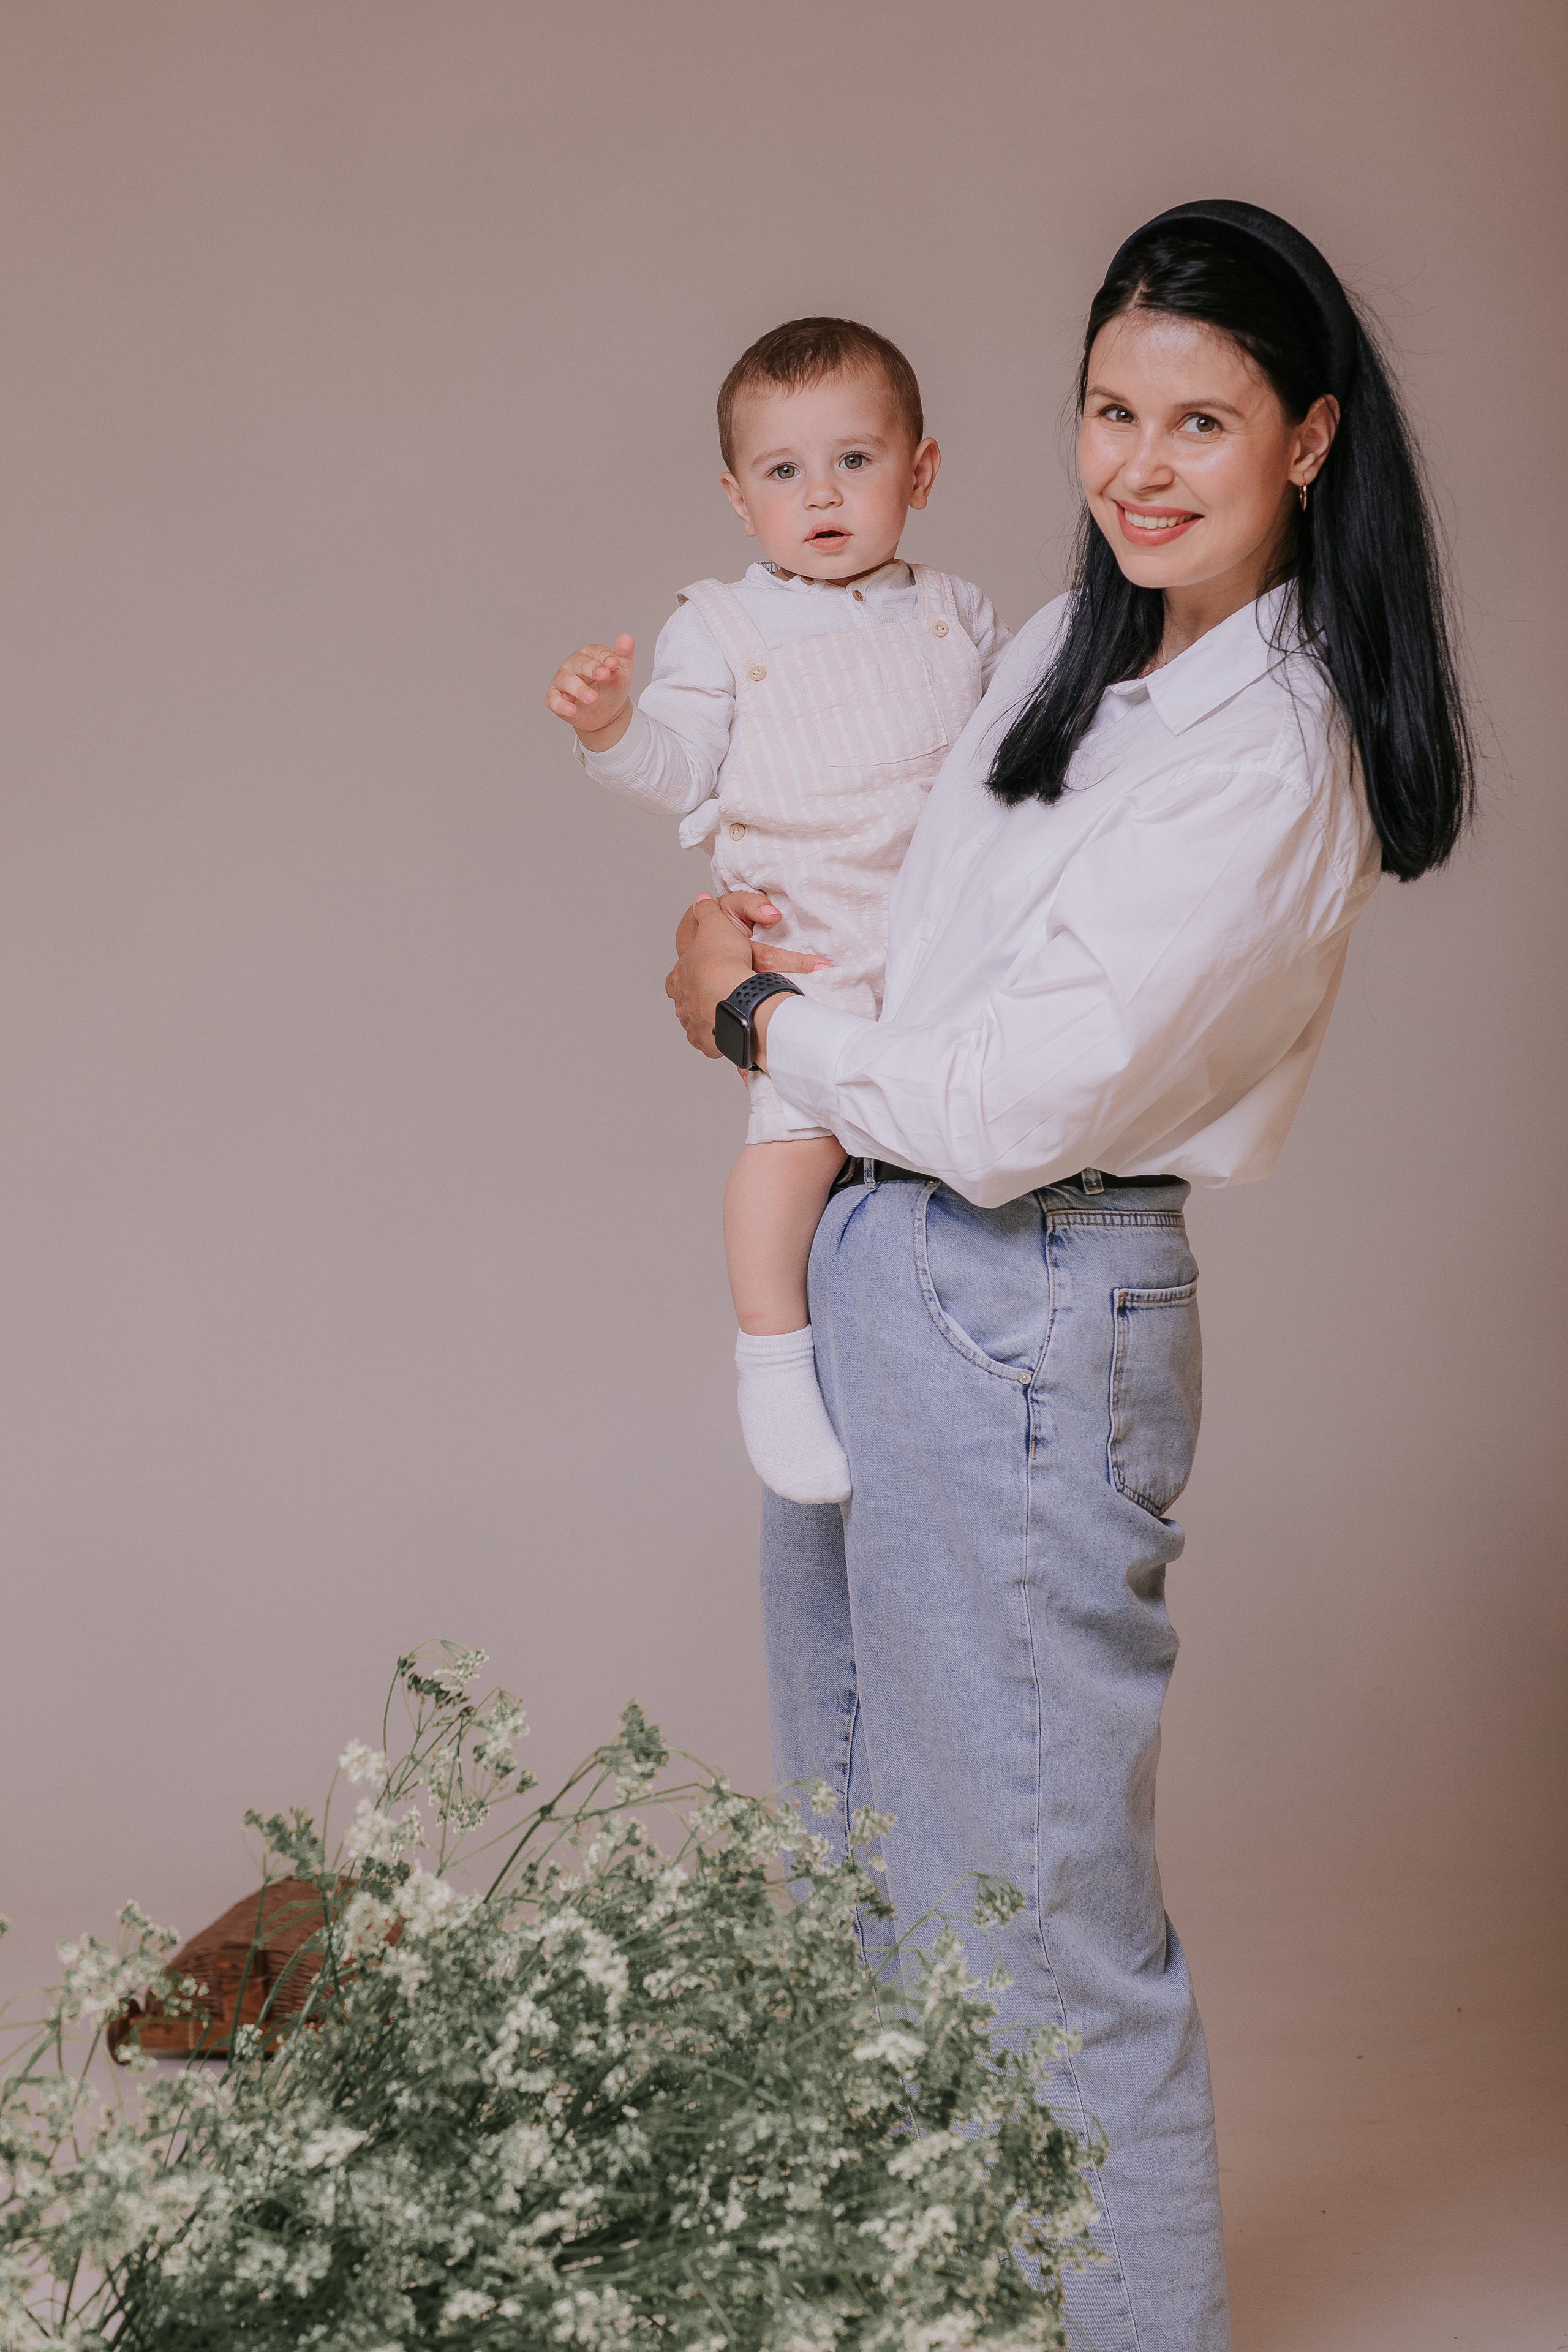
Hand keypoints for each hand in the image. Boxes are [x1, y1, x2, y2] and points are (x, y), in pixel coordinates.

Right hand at [546, 635, 635, 745]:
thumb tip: (626, 637)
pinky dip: (562, 706)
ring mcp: (563, 681)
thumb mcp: (623, 672)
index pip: (596, 652)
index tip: (614, 664)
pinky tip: (572, 710)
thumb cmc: (612, 687)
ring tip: (592, 698)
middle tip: (604, 676)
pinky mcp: (555, 698)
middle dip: (592, 669)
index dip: (605, 658)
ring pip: (566, 681)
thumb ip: (624, 655)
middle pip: (580, 663)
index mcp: (590, 654)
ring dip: (579, 689)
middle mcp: (574, 664)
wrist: (607, 713)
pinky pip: (554, 701)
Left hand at [664, 894, 827, 1062]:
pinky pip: (717, 1046)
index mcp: (681, 978)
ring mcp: (695, 1025)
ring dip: (710, 1028)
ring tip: (725, 1029)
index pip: (674, 981)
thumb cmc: (722, 960)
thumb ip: (707, 911)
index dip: (682, 979)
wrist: (730, 990)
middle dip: (694, 1008)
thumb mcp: (715, 923)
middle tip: (710, 1007)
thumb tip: (700, 899)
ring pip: (699, 1029)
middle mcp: (684, 1004)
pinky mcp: (712, 1043)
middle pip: (684, 1008)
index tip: (691, 982)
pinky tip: (733, 1047)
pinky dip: (724, 1045)